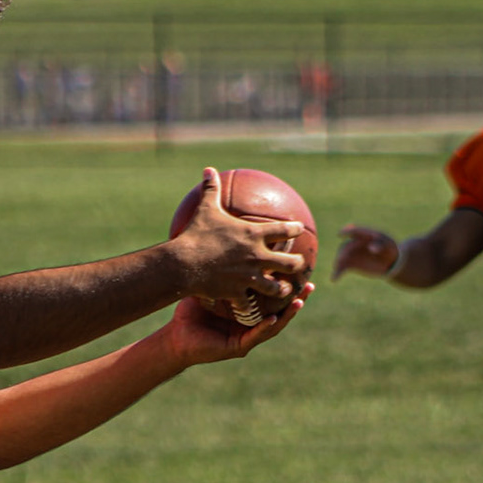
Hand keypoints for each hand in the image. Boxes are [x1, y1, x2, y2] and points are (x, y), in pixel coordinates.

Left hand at [162, 281, 311, 364]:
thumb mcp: (207, 285)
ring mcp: (247, 336)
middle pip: (280, 308)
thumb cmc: (190, 312)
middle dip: (296, 298)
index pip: (271, 293)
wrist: (176, 338)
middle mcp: (251, 322)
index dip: (286, 283)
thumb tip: (218, 235)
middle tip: (310, 283)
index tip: (300, 267)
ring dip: (288, 314)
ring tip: (300, 302)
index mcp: (247, 309)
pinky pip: (256, 335)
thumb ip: (217, 268)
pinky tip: (275, 318)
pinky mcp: (238, 346)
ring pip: (274, 324)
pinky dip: (266, 327)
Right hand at [168, 166, 306, 304]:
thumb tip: (209, 170)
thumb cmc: (195, 234)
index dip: (295, 229)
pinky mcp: (238, 291)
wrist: (183, 263)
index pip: (284, 230)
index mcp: (254, 234)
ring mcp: (249, 276)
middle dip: (298, 264)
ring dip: (282, 289)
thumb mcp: (206, 209)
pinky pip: (251, 303)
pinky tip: (255, 312)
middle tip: (299, 264)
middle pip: (290, 262)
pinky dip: (253, 308)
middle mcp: (257, 256)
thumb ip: (211, 189)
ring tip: (284, 290)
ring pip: (276, 287)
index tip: (299, 228)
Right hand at [332, 225, 398, 279]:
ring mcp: (351, 253)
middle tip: (341, 259)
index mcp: (365, 234)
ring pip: (341, 257)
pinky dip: (337, 273)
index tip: (340, 234)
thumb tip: (371, 248)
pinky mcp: (350, 264)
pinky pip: (342, 268)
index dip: (347, 232)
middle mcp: (355, 243)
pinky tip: (334, 279)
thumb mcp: (389, 246)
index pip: (355, 232)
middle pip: (346, 246)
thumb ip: (381, 245)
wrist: (389, 262)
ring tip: (337, 270)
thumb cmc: (390, 250)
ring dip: (338, 263)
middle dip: (343, 252)